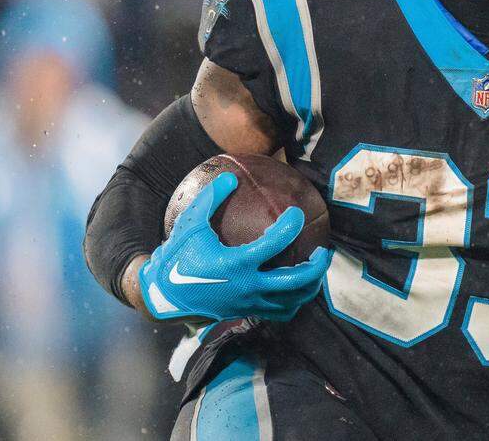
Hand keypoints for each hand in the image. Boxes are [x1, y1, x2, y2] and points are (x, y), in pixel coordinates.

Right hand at [138, 172, 329, 321]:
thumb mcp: (189, 225)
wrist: (163, 296)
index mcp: (237, 264)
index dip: (291, 226)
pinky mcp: (246, 312)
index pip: (275, 243)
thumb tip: (231, 176)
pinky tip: (296, 288)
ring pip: (291, 301)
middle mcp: (248, 286)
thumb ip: (210, 199)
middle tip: (324, 251)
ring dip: (310, 287)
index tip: (297, 214)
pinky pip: (278, 312)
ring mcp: (249, 303)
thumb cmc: (177, 257)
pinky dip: (293, 302)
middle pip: (295, 281)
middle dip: (316, 266)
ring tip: (316, 271)